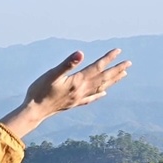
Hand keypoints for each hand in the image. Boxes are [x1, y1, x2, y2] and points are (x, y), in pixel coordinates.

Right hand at [0, 49, 130, 138]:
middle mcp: (81, 90)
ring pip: (100, 88)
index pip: (97, 67)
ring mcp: (78, 98)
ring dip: (112, 81)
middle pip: (103, 78)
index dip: (108, 58)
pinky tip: (104, 93)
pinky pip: (91, 98)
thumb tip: (81, 53)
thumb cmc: (40, 91)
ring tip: (123, 75)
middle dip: (116, 70)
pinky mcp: (73, 104)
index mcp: (78, 81)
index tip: (118, 51)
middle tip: (128, 63)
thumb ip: (68, 64)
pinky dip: (99, 94)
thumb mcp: (52, 74)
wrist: (34, 111)